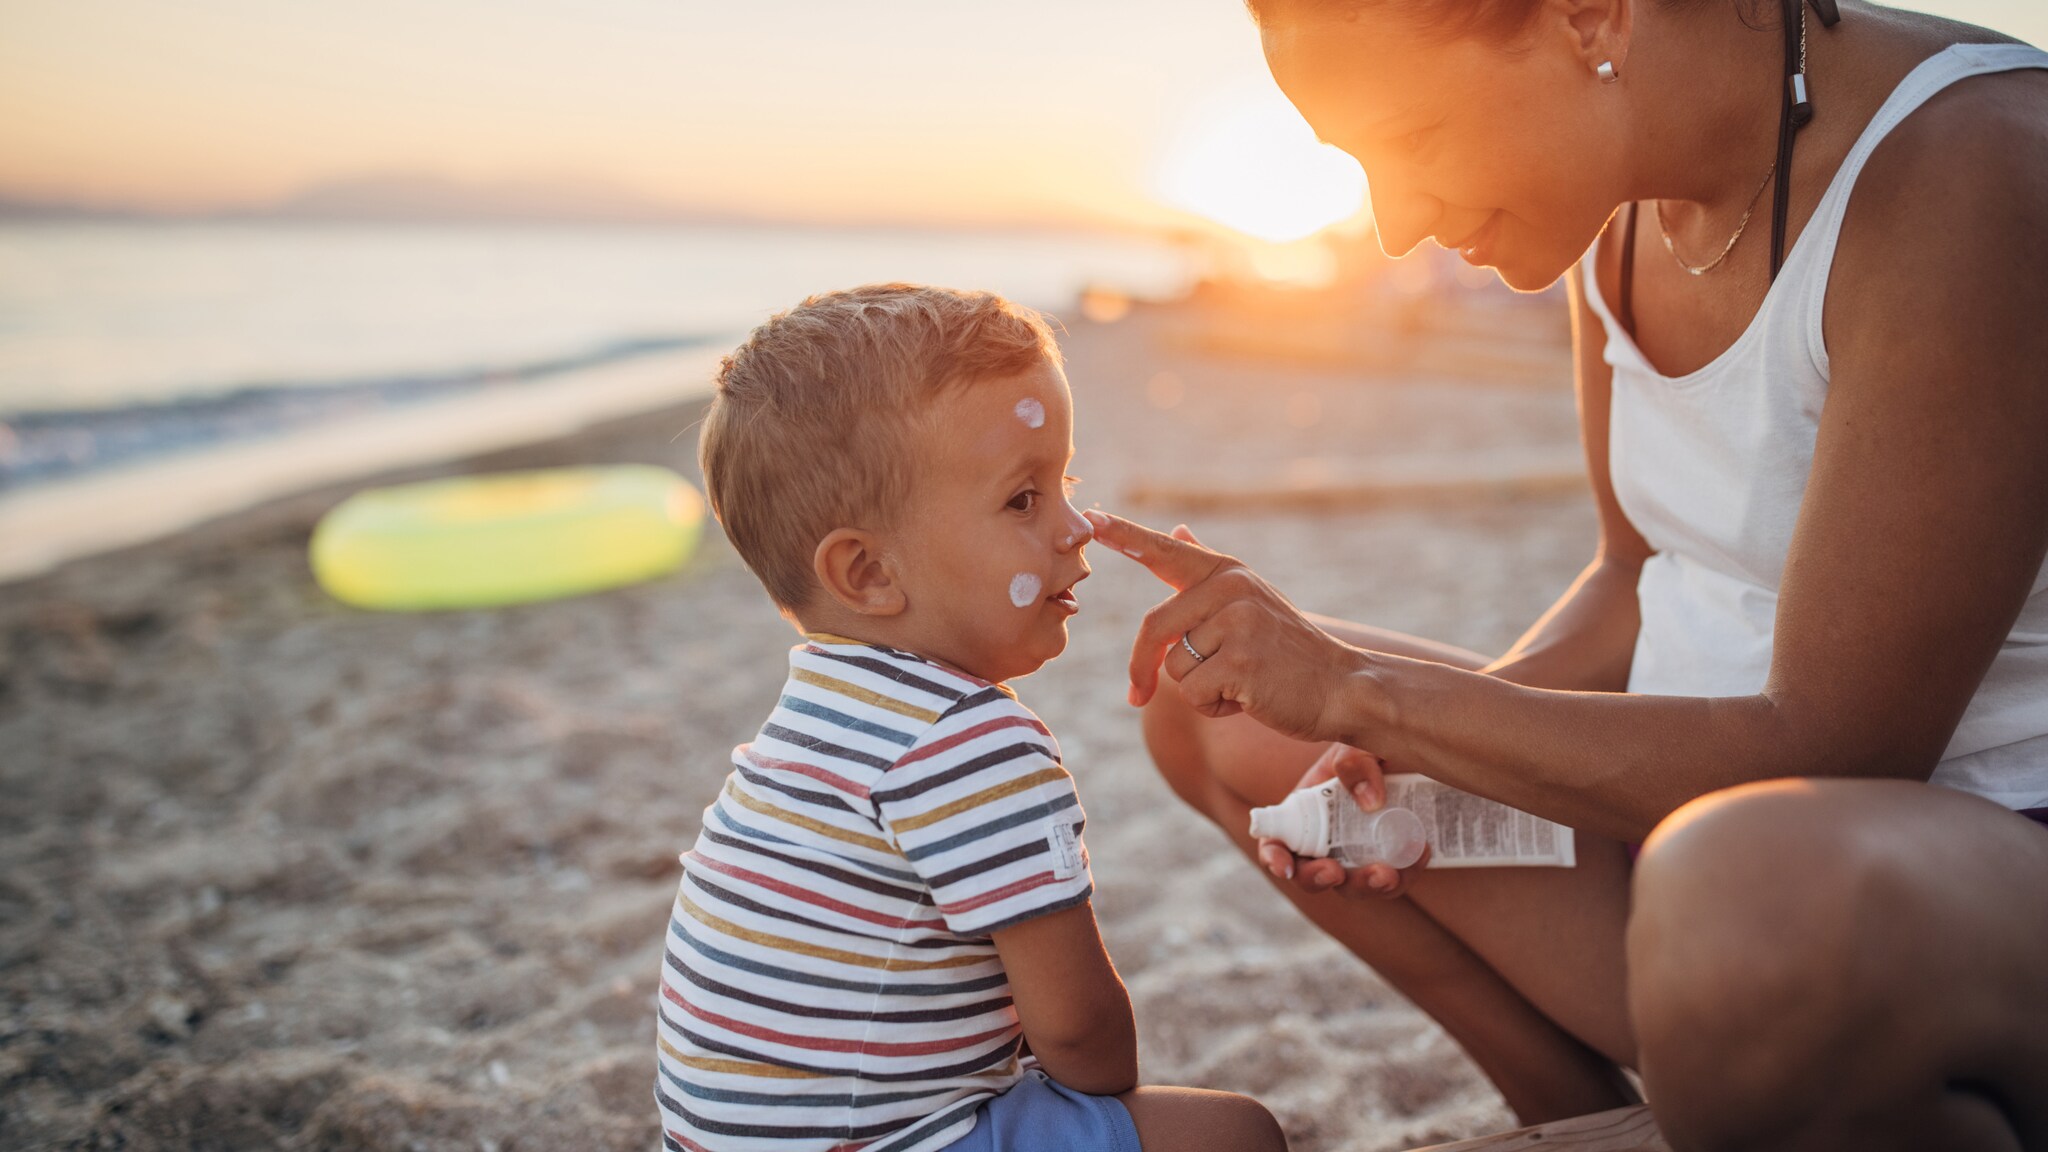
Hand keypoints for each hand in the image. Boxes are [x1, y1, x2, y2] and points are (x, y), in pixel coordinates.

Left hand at [1083, 509, 1375, 743]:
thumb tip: (1177, 529)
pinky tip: (1248, 700)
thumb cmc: (1287, 649)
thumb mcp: (1250, 600)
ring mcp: (1238, 623)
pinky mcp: (1242, 662)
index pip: (1165, 551)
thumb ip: (1208, 572)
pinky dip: (1213, 708)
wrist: (1342, 686)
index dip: (1125, 536)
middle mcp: (1230, 588)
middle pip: (1153, 627)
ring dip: (1199, 690)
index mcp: (1226, 571)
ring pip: (1173, 668)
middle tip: (1136, 698)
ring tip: (1241, 683)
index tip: (1090, 518)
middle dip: (1142, 669)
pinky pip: (1193, 694)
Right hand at [1255, 743, 1432, 898]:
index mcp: (1308, 808)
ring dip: (1366, 886)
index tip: (1285, 868)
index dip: (1274, 858)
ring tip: (1389, 874)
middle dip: (1318, 879)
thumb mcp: (1360, 743)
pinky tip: (1420, 852)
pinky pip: (1393, 880)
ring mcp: (1359, 853)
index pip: (1277, 839)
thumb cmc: (1377, 744)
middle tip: (1335, 872)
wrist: (1417, 750)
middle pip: (1311, 874)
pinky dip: (1405, 875)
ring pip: (1353, 886)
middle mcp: (1328, 837)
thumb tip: (1369, 801)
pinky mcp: (1391, 860)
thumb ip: (1355, 760)